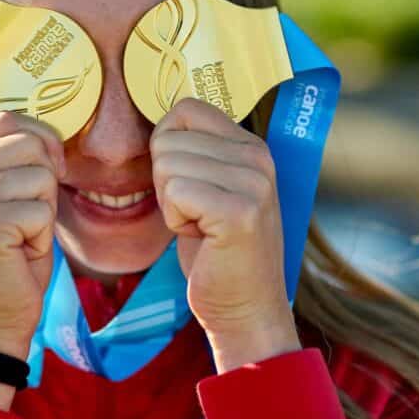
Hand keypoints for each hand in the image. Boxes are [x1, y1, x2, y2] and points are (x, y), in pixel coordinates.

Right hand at [0, 111, 65, 361]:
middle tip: (31, 219)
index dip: (42, 138)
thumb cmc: (7, 265)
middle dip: (46, 179)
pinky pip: (40, 210)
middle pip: (27, 142)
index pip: (5, 121)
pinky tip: (20, 255)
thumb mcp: (4, 204)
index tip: (51, 169)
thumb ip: (14, 166)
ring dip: (44, 212)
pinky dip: (43, 236)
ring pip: (39, 176)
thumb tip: (49, 132)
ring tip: (21, 240)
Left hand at [150, 98, 299, 370]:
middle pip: (168, 139)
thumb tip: (160, 126)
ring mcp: (252, 183)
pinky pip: (174, 192)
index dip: (166, 143)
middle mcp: (258, 158)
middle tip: (196, 214)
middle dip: (165, 182)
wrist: (246, 308)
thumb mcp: (212, 189)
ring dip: (170, 204)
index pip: (186, 110)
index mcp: (252, 146)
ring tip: (201, 226)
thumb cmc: (217, 252)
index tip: (183, 181)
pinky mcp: (239, 212)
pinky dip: (174, 220)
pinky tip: (201, 238)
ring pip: (167, 166)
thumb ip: (196, 153)